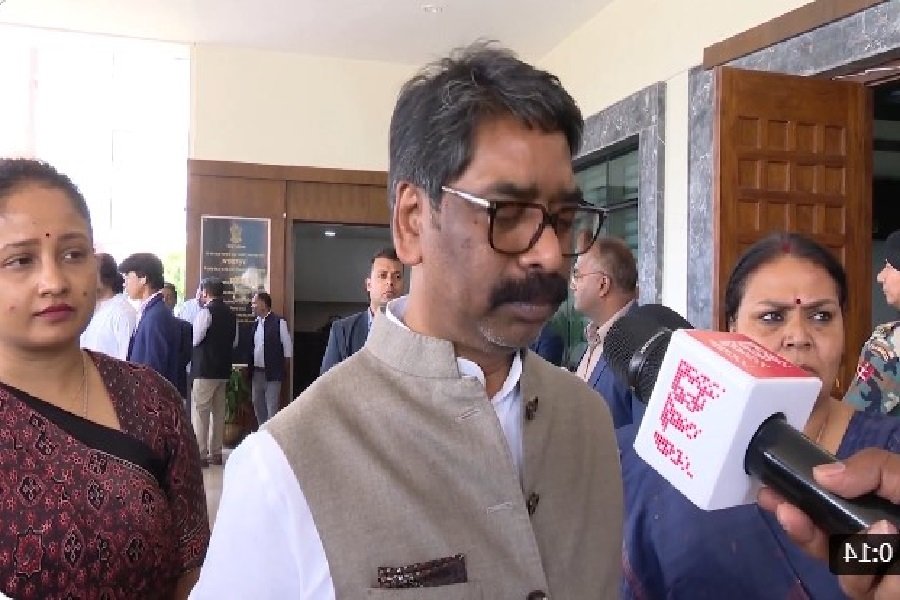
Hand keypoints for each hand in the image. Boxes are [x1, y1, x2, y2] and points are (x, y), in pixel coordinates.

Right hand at [758, 447, 899, 598]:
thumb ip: (873, 467)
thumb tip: (821, 475)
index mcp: (870, 507)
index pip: (826, 502)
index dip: (796, 497)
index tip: (770, 491)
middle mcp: (866, 539)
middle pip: (820, 537)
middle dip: (801, 526)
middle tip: (782, 509)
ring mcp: (871, 573)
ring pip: (838, 564)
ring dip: (855, 554)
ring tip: (885, 538)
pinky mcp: (875, 595)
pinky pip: (855, 586)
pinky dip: (869, 571)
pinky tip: (887, 558)